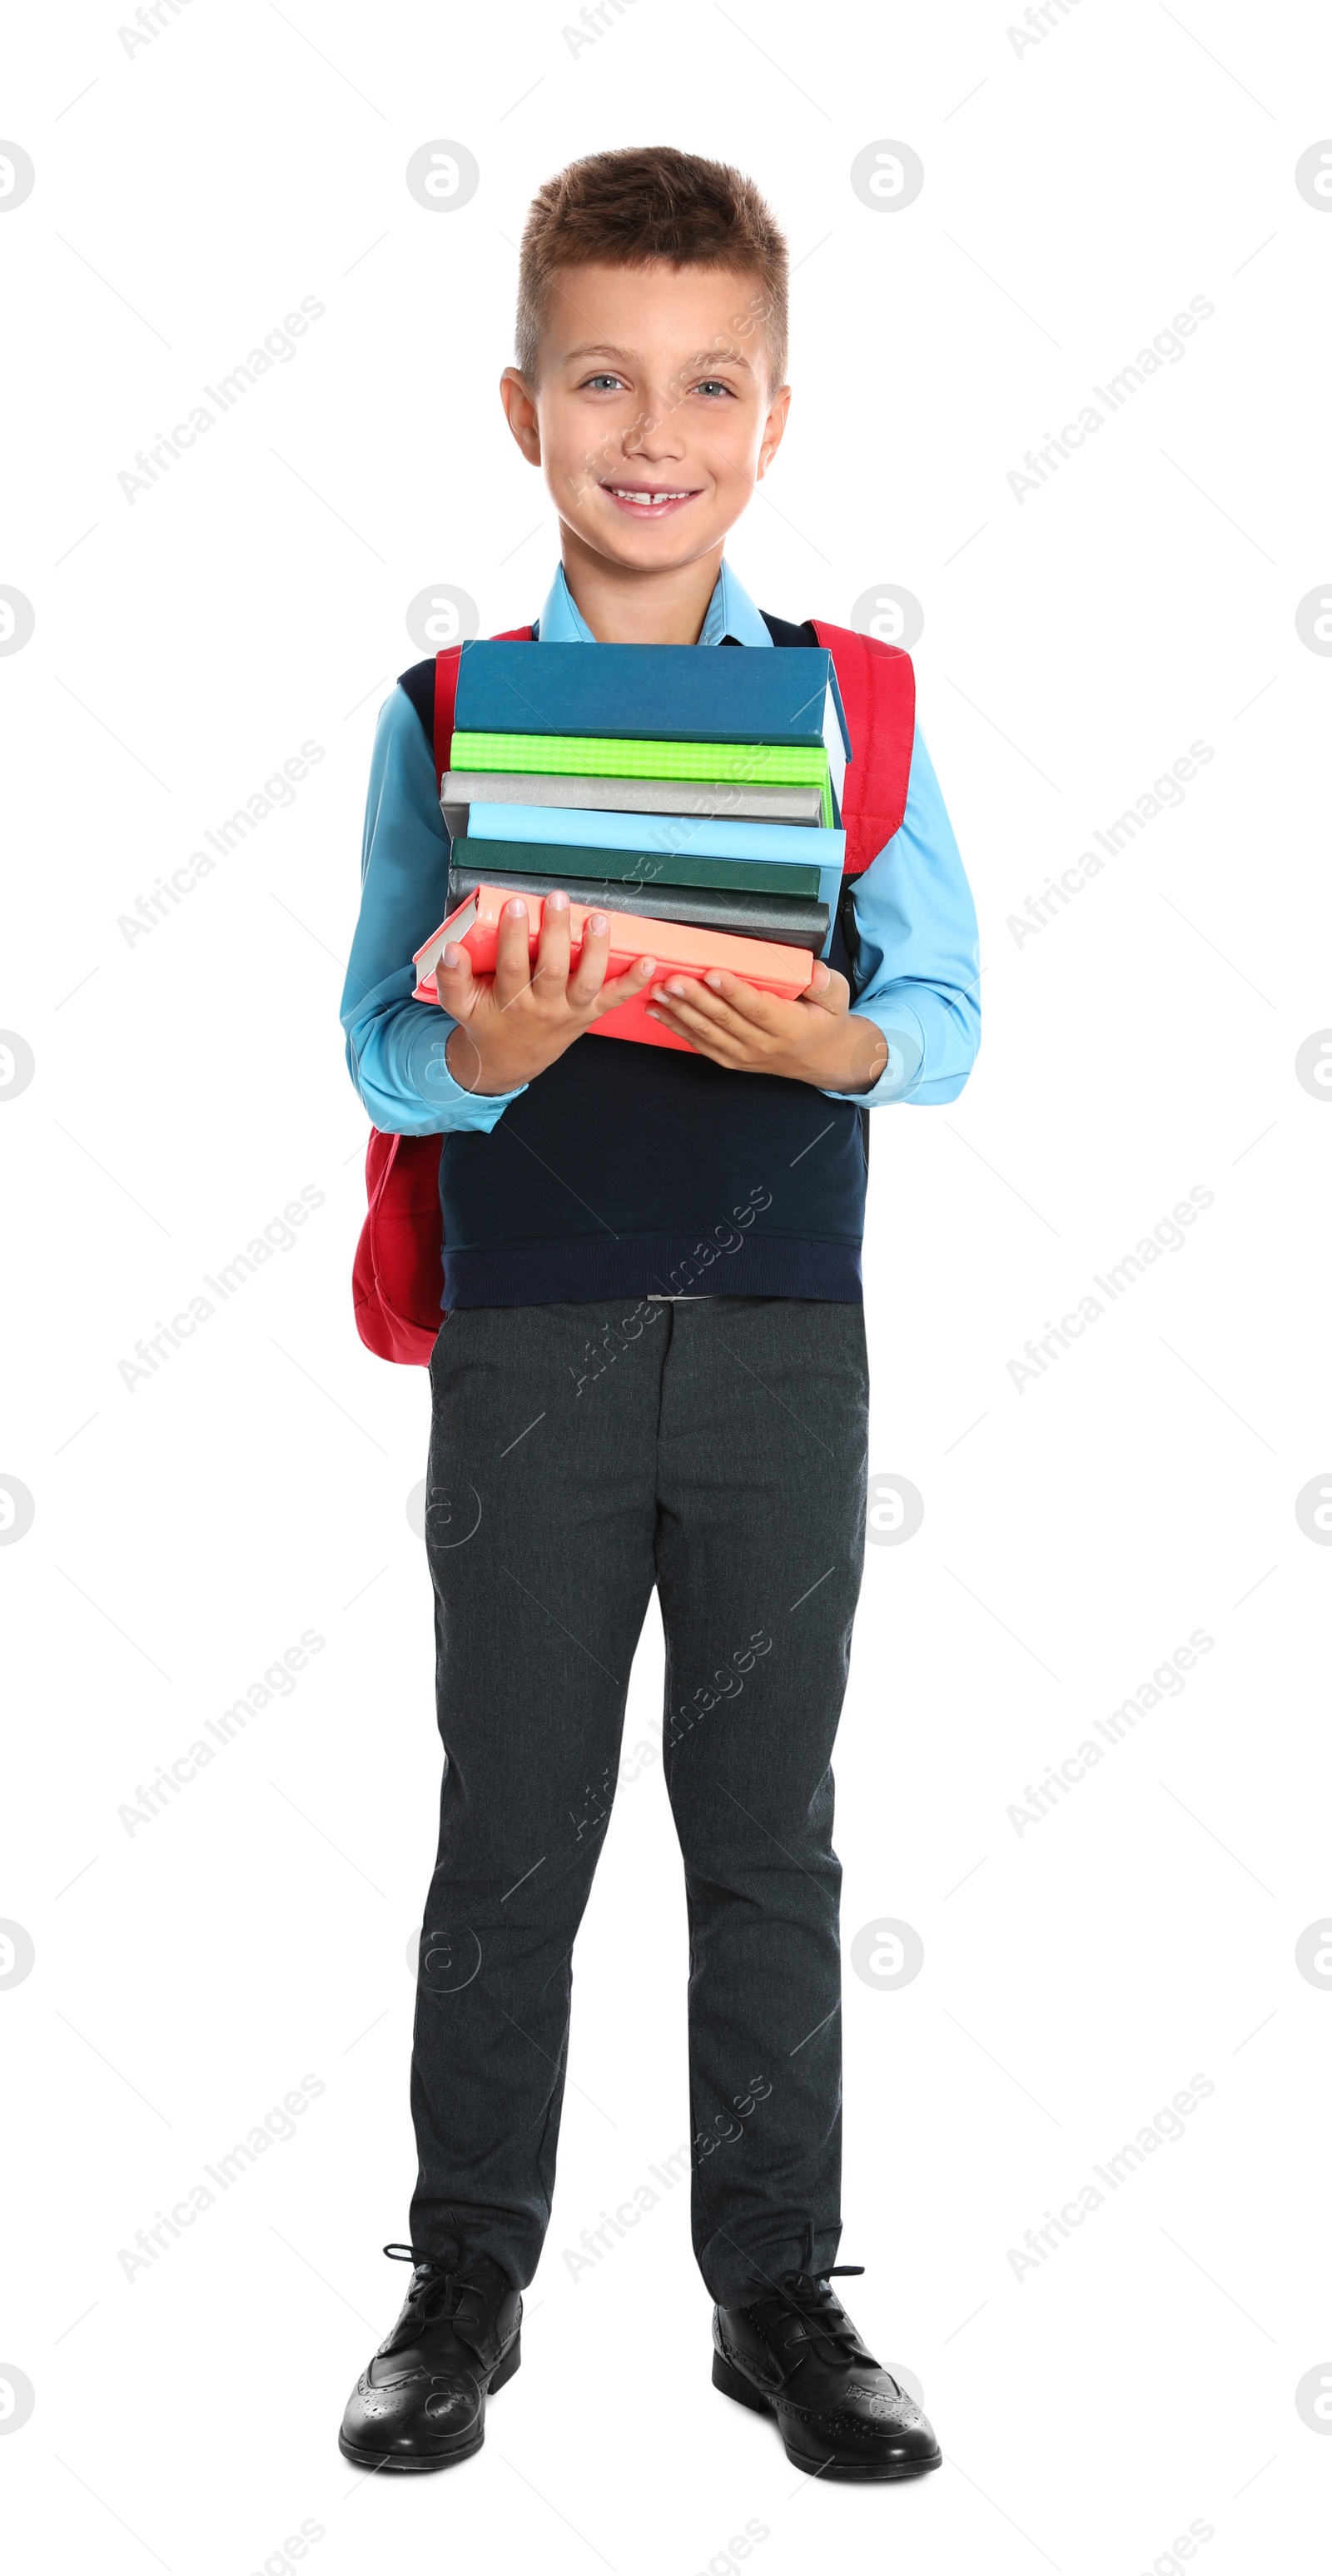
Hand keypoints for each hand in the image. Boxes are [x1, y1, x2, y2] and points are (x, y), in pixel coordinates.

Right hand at [439, 892, 658, 1094]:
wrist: (509, 1061)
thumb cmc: (487, 1022)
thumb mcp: (460, 1005)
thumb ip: (451, 978)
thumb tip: (450, 949)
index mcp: (510, 1001)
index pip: (513, 966)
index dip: (515, 936)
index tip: (517, 905)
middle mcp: (543, 1007)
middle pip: (553, 969)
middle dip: (557, 933)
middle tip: (558, 900)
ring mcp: (570, 1011)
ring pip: (587, 981)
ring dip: (597, 951)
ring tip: (599, 919)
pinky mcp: (589, 1014)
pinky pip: (614, 999)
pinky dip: (634, 982)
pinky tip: (649, 961)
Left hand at [646, 961, 888, 1091]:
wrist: (822, 1059)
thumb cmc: (826, 1022)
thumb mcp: (838, 1000)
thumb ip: (827, 984)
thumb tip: (815, 971)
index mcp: (789, 1027)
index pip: (757, 1008)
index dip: (734, 991)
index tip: (713, 973)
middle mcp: (763, 1045)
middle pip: (725, 1020)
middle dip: (696, 999)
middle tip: (674, 979)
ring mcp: (743, 1055)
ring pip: (708, 1033)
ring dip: (680, 1012)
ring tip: (660, 992)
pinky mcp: (730, 1059)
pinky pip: (700, 1044)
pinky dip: (677, 1027)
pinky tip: (658, 1011)